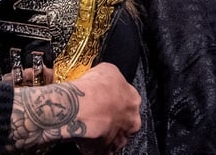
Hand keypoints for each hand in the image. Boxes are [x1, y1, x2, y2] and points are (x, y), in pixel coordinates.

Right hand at [9, 62, 140, 152]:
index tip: (105, 100)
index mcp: (134, 100)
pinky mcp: (106, 152)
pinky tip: (85, 138)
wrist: (81, 107)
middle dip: (114, 119)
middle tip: (98, 115)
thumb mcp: (108, 70)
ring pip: (114, 138)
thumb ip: (113, 78)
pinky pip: (101, 150)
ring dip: (105, 134)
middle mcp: (132, 121)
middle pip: (125, 121)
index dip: (116, 101)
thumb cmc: (95, 87)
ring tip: (90, 127)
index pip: (128, 101)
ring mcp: (120, 139)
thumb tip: (108, 80)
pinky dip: (94, 146)